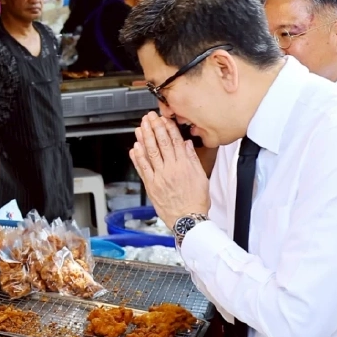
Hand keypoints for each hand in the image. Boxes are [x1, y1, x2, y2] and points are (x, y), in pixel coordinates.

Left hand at [129, 112, 209, 228]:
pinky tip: (135, 147)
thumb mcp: (201, 177)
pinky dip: (138, 157)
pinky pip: (143, 169)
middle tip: (149, 117)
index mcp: (184, 165)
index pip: (174, 141)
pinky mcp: (151, 186)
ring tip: (140, 127)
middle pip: (160, 144)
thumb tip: (187, 144)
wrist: (187, 219)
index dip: (168, 128)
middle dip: (154, 128)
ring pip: (150, 153)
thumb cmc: (196, 201)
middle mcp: (170, 169)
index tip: (163, 119)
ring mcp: (159, 177)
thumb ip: (192, 159)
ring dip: (144, 138)